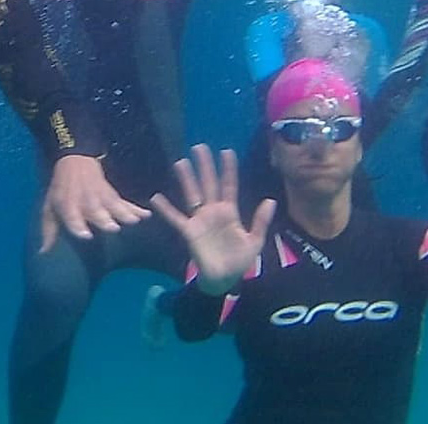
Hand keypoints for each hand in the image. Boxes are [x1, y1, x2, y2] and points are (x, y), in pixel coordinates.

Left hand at [40, 155, 151, 251]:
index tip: (87, 235)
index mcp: (66, 203)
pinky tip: (146, 215)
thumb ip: (49, 230)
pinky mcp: (111, 194)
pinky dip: (135, 208)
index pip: (71, 215)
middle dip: (104, 218)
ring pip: (112, 204)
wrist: (74, 161)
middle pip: (95, 209)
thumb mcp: (50, 208)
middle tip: (113, 228)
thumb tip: (43, 253)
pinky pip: (125, 202)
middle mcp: (84, 199)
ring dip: (124, 213)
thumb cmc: (61, 191)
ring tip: (134, 221)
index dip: (78, 225)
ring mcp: (99, 195)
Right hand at [150, 144, 274, 295]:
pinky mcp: (189, 232)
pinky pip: (176, 218)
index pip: (229, 186)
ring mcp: (200, 220)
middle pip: (208, 184)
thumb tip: (270, 200)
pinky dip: (166, 209)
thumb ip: (260, 221)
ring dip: (187, 179)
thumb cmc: (239, 261)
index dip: (228, 170)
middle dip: (205, 166)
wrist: (225, 279)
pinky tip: (156, 198)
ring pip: (192, 195)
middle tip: (199, 147)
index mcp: (230, 212)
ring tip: (181, 162)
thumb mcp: (255, 241)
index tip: (226, 151)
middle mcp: (213, 211)